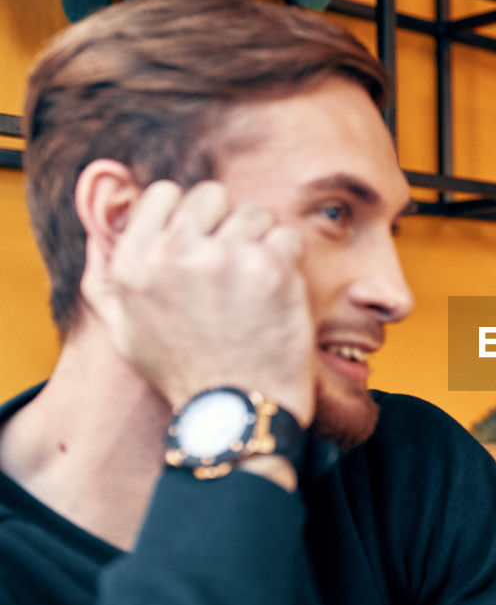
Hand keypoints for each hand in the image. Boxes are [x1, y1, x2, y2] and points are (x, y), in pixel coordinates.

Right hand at [81, 180, 315, 424]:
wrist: (234, 411)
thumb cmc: (182, 373)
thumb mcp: (123, 329)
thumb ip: (105, 277)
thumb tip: (97, 231)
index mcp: (133, 262)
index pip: (163, 193)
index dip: (189, 215)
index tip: (202, 243)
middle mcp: (173, 253)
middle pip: (212, 195)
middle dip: (227, 223)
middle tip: (233, 265)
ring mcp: (223, 257)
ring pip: (254, 213)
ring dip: (260, 242)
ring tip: (255, 285)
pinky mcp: (268, 267)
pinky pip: (286, 236)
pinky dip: (288, 260)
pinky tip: (277, 293)